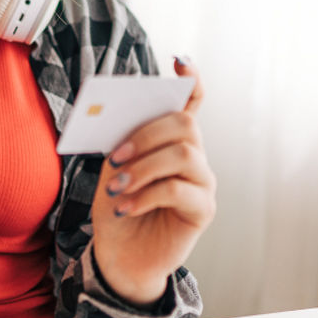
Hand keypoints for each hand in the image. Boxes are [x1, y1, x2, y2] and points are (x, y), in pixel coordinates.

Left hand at [89, 58, 216, 306]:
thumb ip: (123, 143)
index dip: (191, 79)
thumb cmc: (119, 206)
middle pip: (184, 125)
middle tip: (115, 156)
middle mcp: (194, 156)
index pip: (192, 102)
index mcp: (172, 139)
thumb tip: (117, 120)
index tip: (179, 61)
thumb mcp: (114, 169)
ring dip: (143, 167)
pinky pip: (178, 190)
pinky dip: (145, 195)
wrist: (121, 256)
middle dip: (147, 134)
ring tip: (116, 186)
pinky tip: (124, 207)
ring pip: (183, 154)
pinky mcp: (203, 210)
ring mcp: (203, 182)